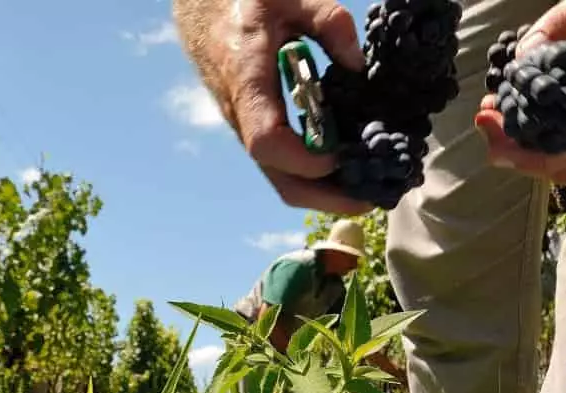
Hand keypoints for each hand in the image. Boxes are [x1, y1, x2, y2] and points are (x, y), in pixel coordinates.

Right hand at [203, 0, 374, 213]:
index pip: (268, 143)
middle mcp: (242, 113)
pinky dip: (311, 172)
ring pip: (279, 174)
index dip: (306, 161)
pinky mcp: (252, 122)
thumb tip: (358, 65)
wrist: (196, 2)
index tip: (343, 158)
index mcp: (247, 82)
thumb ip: (328, 22)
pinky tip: (342, 165)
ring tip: (363, 190)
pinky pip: (280, 159)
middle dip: (324, 197)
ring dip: (321, 190)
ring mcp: (245, 122)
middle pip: (278, 175)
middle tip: (368, 201)